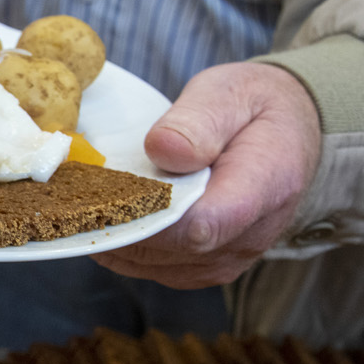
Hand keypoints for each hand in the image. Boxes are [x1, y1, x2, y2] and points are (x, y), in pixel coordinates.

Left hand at [92, 62, 321, 288]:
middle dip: (119, 223)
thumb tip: (162, 150)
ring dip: (116, 237)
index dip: (149, 216)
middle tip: (77, 193)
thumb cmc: (252, 108)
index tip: (105, 192)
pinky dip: (125, 247)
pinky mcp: (208, 266)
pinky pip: (156, 269)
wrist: (287, 133)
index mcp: (265, 186)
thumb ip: (198, 121)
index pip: (203, 225)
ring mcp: (229, 257)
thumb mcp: (228, 94)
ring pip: (156, 266)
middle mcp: (250, 235)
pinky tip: (106, 218)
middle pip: (171, 250)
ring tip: (86, 202)